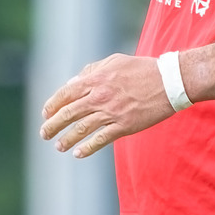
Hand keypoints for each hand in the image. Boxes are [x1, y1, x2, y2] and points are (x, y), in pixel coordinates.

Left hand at [39, 53, 174, 156]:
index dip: (52, 105)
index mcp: (97, 79)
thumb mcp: (116, 61)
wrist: (170, 81)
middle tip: (44, 133)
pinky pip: (101, 139)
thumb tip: (74, 82)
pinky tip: (78, 154)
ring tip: (58, 146)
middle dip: (52, 125)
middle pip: (69, 113)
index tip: (46, 114)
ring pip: (81, 129)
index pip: (66, 93)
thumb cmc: (143, 69)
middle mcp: (100, 96)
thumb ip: (93, 70)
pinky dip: (87, 148)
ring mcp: (112, 112)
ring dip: (66, 139)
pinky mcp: (125, 125)